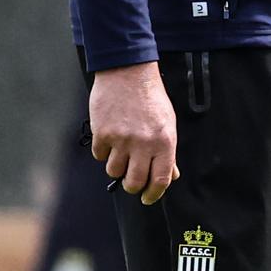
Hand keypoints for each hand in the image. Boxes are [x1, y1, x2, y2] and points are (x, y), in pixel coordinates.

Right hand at [89, 62, 178, 204]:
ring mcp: (121, 139)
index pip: (160, 180)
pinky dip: (103, 151)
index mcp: (165, 141)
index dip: (154, 194)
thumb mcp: (168, 122)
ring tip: (121, 151)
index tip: (148, 198)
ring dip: (116, 167)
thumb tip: (171, 176)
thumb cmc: (151, 98)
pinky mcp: (102, 133)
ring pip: (114, 172)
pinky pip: (99, 156)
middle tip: (131, 181)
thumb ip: (168, 151)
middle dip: (132, 186)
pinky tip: (110, 137)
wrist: (128, 71)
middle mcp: (143, 143)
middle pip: (134, 182)